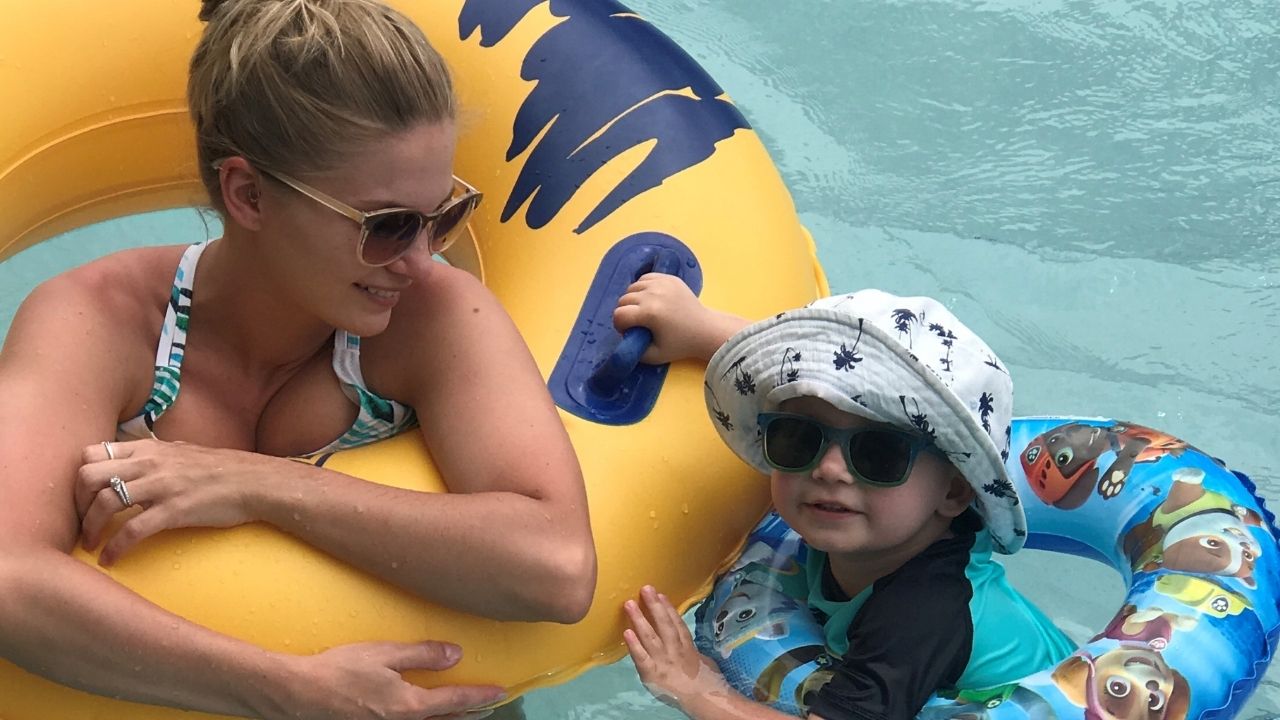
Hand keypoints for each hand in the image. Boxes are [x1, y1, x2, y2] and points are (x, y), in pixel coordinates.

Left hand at [76, 439, 265, 564]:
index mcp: (148, 448)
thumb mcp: (181, 451)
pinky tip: (111, 560)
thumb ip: (155, 454)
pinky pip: (131, 531)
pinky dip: (114, 548)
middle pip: (88, 476)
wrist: (255, 482)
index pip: (92, 452)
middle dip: (77, 503)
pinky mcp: (174, 511)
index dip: (80, 476)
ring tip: (91, 544)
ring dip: (90, 528)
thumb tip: (138, 457)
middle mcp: (149, 463)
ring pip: (105, 503)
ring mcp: (161, 487)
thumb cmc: (222, 469)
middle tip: (82, 521)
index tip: (83, 497)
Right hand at [268, 640, 505, 719]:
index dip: (479, 696)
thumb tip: (456, 655)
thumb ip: (422, 655)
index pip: (455, 701)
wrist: (297, 695)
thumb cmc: (339, 671)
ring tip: (461, 711)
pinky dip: (424, 719)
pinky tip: (418, 712)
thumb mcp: (385, 655)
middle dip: (468, 713)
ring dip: (447, 718)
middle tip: (487, 706)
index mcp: (410, 706)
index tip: (500, 692)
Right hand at [613, 274, 740, 363]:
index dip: (619, 325)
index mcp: (649, 313)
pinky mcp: (669, 278)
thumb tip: (624, 339)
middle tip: (635, 322)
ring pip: (633, 287)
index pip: (619, 314)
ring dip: (633, 299)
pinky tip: (649, 298)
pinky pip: (645, 278)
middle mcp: (653, 294)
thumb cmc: (680, 345)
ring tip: (642, 309)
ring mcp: (662, 283)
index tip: (628, 331)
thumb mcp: (654, 356)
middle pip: (624, 299)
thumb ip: (633, 350)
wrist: (705, 330)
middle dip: (625, 312)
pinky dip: (643, 287)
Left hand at [623, 585, 728, 711]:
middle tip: (645, 588)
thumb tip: (690, 646)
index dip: (668, 608)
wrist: (703, 699)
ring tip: (629, 604)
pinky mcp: (652, 673)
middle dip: (654, 606)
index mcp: (687, 646)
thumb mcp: (704, 662)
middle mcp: (674, 650)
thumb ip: (694, 652)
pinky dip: (634, 645)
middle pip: (664, 624)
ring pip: (650, 636)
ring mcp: (663, 660)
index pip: (677, 623)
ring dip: (640, 619)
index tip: (660, 594)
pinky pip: (641, 657)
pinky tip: (626, 632)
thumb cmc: (706, 683)